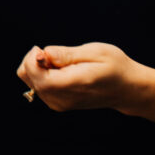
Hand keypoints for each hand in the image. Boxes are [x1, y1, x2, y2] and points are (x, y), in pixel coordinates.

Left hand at [16, 42, 138, 112]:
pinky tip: (61, 71)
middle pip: (27, 75)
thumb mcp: (96, 52)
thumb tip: (44, 53)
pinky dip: (42, 73)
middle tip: (58, 56)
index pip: (35, 74)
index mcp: (72, 85)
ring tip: (63, 64)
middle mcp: (61, 99)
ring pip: (29, 79)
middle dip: (35, 59)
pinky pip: (35, 84)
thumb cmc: (115, 67)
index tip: (48, 50)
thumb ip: (67, 54)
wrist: (127, 89)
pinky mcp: (56, 103)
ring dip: (39, 66)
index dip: (34, 57)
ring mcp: (58, 104)